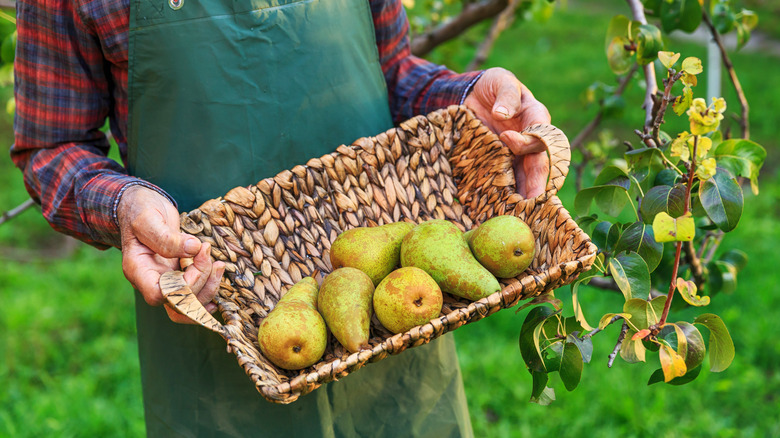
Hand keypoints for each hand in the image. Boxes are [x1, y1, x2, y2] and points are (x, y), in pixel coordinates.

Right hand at [117, 185, 224, 323]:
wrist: (142, 206)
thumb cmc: (140, 210)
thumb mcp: (148, 218)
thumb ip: (166, 237)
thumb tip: (194, 249)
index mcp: (138, 270)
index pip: (159, 295)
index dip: (183, 286)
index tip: (196, 257)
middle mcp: (151, 281)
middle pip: (178, 304)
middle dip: (202, 284)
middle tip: (210, 254)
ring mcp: (165, 280)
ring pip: (188, 304)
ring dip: (209, 288)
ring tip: (219, 264)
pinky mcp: (178, 276)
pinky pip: (194, 294)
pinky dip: (209, 288)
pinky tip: (217, 277)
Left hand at [464, 67, 552, 197]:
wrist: (472, 95)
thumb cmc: (491, 85)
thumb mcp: (499, 80)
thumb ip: (505, 94)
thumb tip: (503, 113)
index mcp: (536, 118)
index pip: (540, 134)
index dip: (527, 140)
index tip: (506, 138)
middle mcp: (531, 139)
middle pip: (538, 164)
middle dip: (536, 184)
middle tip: (531, 203)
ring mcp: (516, 155)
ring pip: (526, 177)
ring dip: (524, 196)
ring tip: (519, 214)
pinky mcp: (501, 163)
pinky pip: (507, 180)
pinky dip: (506, 194)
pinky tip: (501, 209)